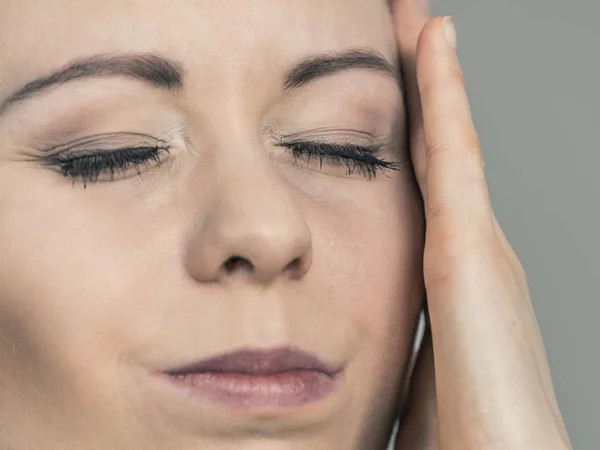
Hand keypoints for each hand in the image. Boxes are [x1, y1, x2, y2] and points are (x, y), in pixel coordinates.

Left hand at [391, 1, 572, 447]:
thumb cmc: (454, 441)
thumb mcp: (400, 376)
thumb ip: (373, 346)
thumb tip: (320, 349)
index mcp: (442, 279)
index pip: (415, 183)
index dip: (403, 132)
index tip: (379, 79)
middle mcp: (465, 249)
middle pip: (430, 148)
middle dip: (418, 85)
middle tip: (399, 21)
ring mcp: (476, 245)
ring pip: (443, 137)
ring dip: (430, 74)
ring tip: (413, 14)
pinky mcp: (474, 252)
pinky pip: (454, 154)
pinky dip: (445, 96)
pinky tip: (433, 41)